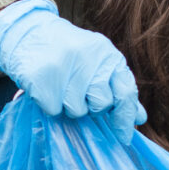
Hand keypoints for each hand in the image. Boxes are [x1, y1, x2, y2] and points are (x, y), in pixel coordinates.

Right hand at [0, 0, 145, 136]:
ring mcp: (65, 65)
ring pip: (77, 110)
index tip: (123, 136)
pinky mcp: (43, 76)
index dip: (125, 117)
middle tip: (78, 93)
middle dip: (91, 106)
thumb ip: (117, 87)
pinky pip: (54, 110)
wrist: (29, 33)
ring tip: (61, 87)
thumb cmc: (68, 53)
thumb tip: (139, 118)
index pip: (125, 91)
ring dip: (68, 106)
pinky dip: (50, 104)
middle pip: (101, 104)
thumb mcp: (98, 63)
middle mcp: (89, 57)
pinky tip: (47, 88)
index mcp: (107, 54)